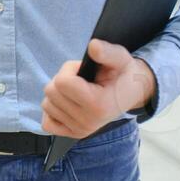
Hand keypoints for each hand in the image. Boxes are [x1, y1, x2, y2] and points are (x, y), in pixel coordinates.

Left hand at [41, 39, 156, 138]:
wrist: (132, 92)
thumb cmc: (123, 73)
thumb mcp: (121, 58)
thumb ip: (107, 52)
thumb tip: (93, 46)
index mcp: (98, 104)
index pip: (62, 82)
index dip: (69, 69)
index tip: (83, 70)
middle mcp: (88, 121)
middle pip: (51, 92)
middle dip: (62, 80)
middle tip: (81, 80)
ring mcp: (80, 130)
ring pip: (47, 105)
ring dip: (58, 94)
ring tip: (77, 91)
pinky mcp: (74, 134)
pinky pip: (47, 123)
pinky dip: (53, 111)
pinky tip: (67, 104)